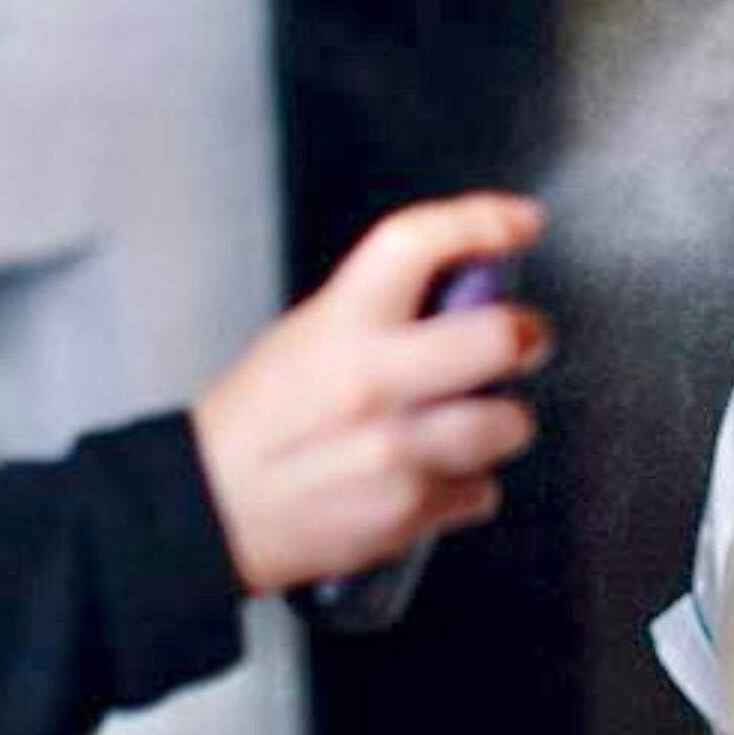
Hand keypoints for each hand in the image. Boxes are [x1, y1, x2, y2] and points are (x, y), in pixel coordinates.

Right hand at [191, 192, 550, 595]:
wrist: (207, 511)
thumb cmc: (258, 421)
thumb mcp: (308, 336)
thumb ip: (385, 313)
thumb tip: (467, 292)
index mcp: (341, 324)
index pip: (418, 244)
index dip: (481, 222)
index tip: (520, 222)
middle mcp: (372, 382)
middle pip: (498, 337)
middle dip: (526, 337)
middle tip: (521, 339)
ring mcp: (395, 451)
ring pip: (508, 422)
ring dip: (500, 423)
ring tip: (461, 424)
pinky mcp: (408, 511)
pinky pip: (482, 489)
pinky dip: (467, 485)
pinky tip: (427, 478)